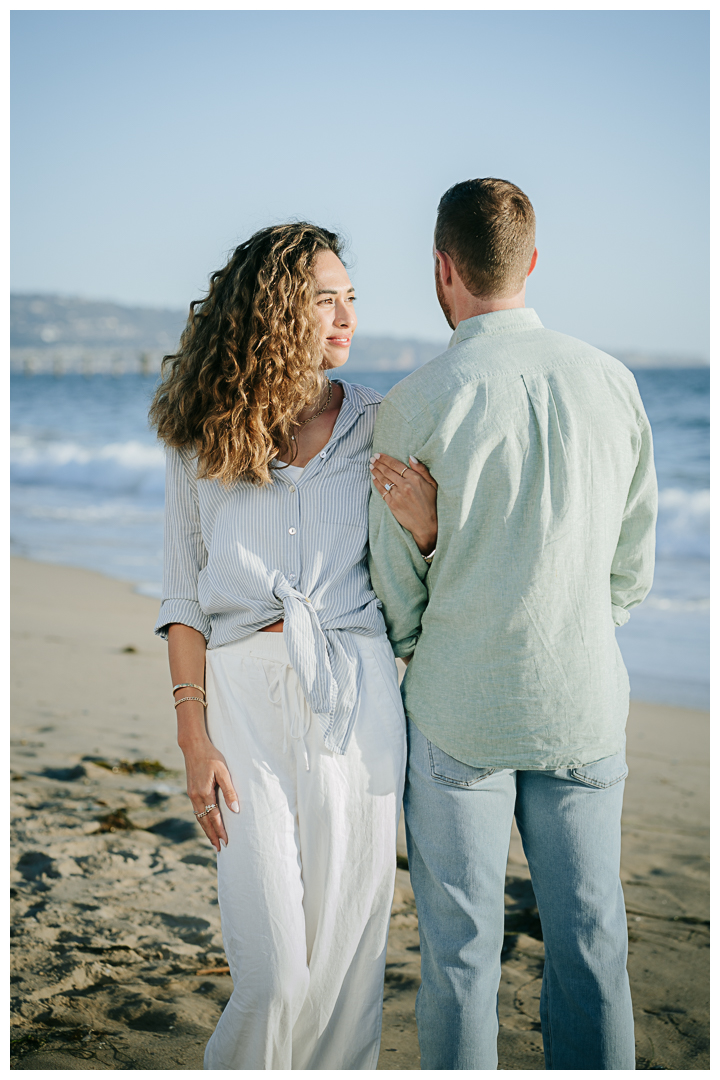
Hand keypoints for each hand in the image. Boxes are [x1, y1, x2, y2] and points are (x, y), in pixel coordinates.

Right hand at [181, 737, 239, 851]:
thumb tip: (235, 809)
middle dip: (212, 835)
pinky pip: (196, 810)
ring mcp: (191, 794)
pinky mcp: (191, 791)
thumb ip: (229, 791)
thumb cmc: (211, 757)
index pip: (214, 817)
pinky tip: (206, 823)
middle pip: (204, 821)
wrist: (193, 746)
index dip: (220, 830)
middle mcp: (196, 796)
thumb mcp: (223, 771)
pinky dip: (202, 820)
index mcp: (204, 793)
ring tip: (213, 840)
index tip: (226, 842)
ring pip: (199, 817)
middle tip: (219, 848)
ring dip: (206, 830)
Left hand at [370, 453, 437, 555]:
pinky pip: (382, 491)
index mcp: (415, 479)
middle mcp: (405, 485)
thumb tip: (411, 457)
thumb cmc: (430, 503)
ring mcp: (398, 495)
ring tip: (371, 466)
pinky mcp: (392, 504)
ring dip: (375, 472)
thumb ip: (422, 469)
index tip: (378, 455)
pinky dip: (376, 483)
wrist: (426, 524)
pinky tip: (373, 478)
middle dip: (378, 463)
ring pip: (383, 480)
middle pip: (388, 471)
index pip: (397, 465)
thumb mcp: (432, 484)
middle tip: (372, 458)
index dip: (386, 459)